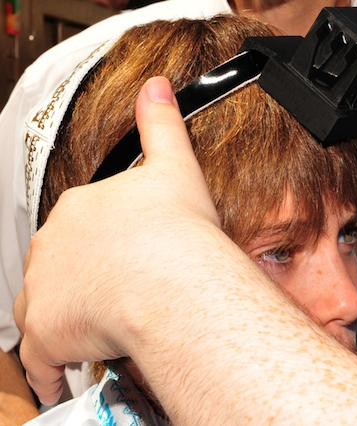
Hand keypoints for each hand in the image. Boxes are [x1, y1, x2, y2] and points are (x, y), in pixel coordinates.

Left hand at [14, 77, 219, 404]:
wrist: (169, 275)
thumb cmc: (177, 230)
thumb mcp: (174, 165)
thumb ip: (161, 123)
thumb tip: (158, 86)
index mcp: (80, 208)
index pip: (81, 226)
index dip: (102, 243)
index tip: (122, 257)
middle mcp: (53, 247)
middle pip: (61, 266)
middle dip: (83, 279)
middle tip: (117, 295)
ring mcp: (46, 290)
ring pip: (48, 307)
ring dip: (68, 319)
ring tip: (99, 332)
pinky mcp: (47, 333)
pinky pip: (42, 357)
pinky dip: (52, 367)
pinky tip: (68, 374)